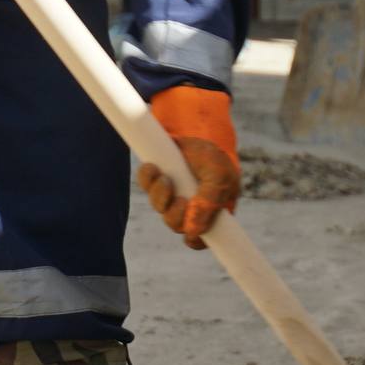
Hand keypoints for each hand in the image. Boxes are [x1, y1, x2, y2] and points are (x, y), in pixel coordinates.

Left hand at [136, 86, 239, 248]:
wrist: (197, 124)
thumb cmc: (214, 153)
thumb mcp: (218, 177)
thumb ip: (208, 205)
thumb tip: (192, 232)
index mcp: (212, 210)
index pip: (201, 238)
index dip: (194, 239)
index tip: (190, 234)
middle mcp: (191, 206)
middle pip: (176, 226)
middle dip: (175, 214)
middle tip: (180, 199)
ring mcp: (173, 194)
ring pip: (160, 209)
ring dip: (160, 196)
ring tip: (166, 178)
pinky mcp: (158, 179)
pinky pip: (146, 187)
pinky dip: (148, 179)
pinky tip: (154, 167)